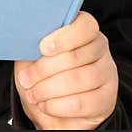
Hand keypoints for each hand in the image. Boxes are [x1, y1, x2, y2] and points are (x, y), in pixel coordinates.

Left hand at [13, 11, 117, 129]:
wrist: (52, 102)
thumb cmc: (43, 70)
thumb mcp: (34, 53)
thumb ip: (34, 43)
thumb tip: (25, 38)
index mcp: (84, 29)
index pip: (85, 26)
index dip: (63, 37)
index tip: (42, 48)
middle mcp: (100, 48)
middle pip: (75, 57)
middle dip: (44, 70)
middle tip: (25, 79)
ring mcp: (107, 73)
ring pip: (78, 80)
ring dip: (48, 89)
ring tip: (32, 94)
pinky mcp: (106, 99)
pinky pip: (83, 103)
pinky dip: (58, 106)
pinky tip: (45, 105)